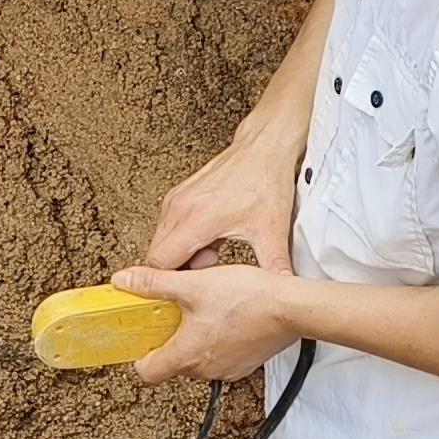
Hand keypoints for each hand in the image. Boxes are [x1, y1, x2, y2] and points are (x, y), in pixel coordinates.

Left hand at [114, 260, 313, 386]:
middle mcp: (205, 370)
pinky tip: (226, 318)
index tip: (144, 336)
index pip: (147, 373)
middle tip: (173, 314)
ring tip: (203, 311)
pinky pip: (221, 356)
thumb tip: (124, 280)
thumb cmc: (248, 298)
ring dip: (195, 339)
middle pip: (173, 364)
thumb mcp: (193, 284)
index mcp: (186, 356)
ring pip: (198, 360)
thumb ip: (154, 284)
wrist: (292, 308)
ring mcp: (227, 369)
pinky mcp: (246, 363)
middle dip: (170, 340)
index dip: (141, 355)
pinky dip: (218, 341)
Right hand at [146, 101, 301, 275]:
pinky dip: (185, 241)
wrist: (264, 148)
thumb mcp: (273, 231)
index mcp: (197, 219)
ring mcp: (176, 200)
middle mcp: (180, 208)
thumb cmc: (265, 181)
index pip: (160, 263)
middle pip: (156, 256)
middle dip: (179, 270)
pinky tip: (211, 239)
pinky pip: (169, 229)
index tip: (184, 290)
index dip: (168, 281)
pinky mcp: (178, 196)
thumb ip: (275, 267)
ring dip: (183, 255)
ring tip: (214, 251)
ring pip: (162, 243)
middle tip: (208, 269)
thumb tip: (282, 290)